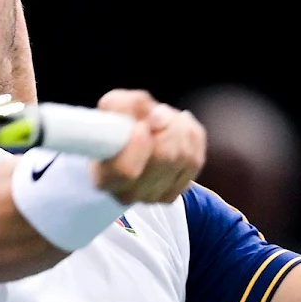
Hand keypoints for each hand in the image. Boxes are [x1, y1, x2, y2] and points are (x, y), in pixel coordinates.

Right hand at [92, 89, 205, 203]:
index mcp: (104, 177)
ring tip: (166, 118)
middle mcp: (128, 194)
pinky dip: (191, 137)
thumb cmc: (114, 127)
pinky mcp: (175, 192)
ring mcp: (153, 196)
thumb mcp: (111, 107)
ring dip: (179, 128)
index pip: (127, 171)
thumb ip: (126, 104)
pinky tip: (179, 127)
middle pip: (165, 158)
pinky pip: (196, 160)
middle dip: (166, 126)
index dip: (140, 143)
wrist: (124, 145)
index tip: (141, 124)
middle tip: (156, 112)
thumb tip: (157, 117)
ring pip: (184, 157)